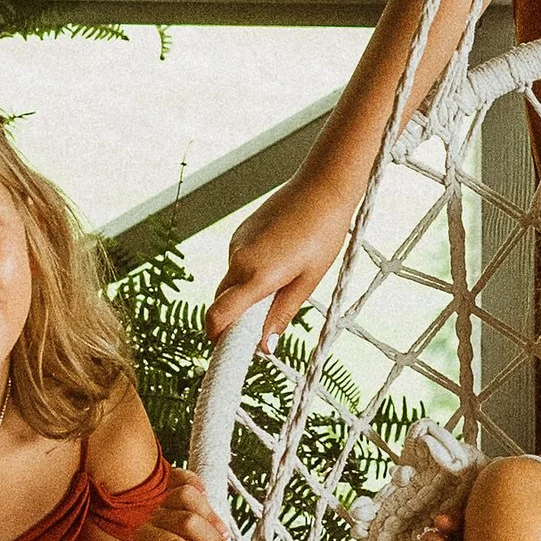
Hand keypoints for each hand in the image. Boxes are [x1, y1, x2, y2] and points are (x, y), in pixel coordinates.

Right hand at [211, 168, 358, 345]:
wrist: (322, 187)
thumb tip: (265, 347)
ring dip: (243, 295)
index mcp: (257, 276)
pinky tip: (278, 263)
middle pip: (221, 302)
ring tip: (280, 286)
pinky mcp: (238, 233)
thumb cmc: (323, 234)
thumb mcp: (308, 281)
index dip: (218, 339)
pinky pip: (236, 263)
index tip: (230, 353)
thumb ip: (281, 314)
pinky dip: (248, 274)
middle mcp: (238, 260)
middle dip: (232, 320)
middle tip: (258, 330)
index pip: (218, 316)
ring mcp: (235, 244)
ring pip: (229, 282)